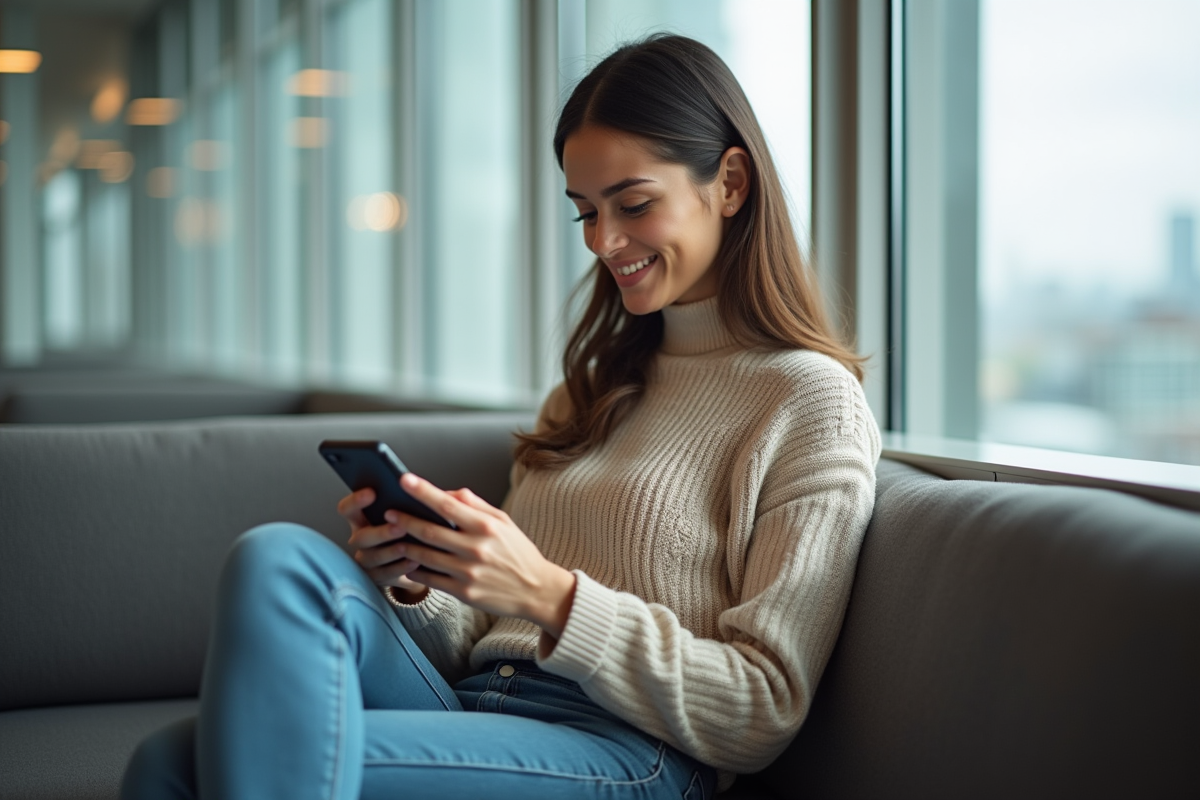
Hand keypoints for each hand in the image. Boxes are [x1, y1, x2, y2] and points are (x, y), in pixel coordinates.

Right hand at [338, 487, 428, 603]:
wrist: (411, 561)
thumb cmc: (407, 531)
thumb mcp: (407, 514)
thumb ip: (409, 503)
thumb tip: (428, 488)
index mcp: (362, 519)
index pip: (348, 509)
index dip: (356, 500)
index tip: (372, 492)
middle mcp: (360, 539)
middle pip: (361, 537)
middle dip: (381, 532)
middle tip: (400, 526)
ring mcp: (367, 560)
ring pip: (373, 557)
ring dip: (391, 551)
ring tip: (407, 546)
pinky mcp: (378, 578)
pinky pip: (387, 574)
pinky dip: (402, 568)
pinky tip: (415, 562)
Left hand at [382, 473, 576, 638]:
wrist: (537, 590)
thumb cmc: (517, 552)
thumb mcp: (504, 521)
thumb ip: (475, 505)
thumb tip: (447, 493)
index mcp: (486, 526)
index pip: (447, 504)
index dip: (423, 491)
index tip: (403, 479)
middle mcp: (476, 548)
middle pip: (429, 530)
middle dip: (404, 519)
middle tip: (388, 512)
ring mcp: (468, 572)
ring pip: (425, 556)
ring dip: (405, 545)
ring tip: (393, 537)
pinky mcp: (464, 592)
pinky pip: (430, 579)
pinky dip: (415, 569)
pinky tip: (408, 562)